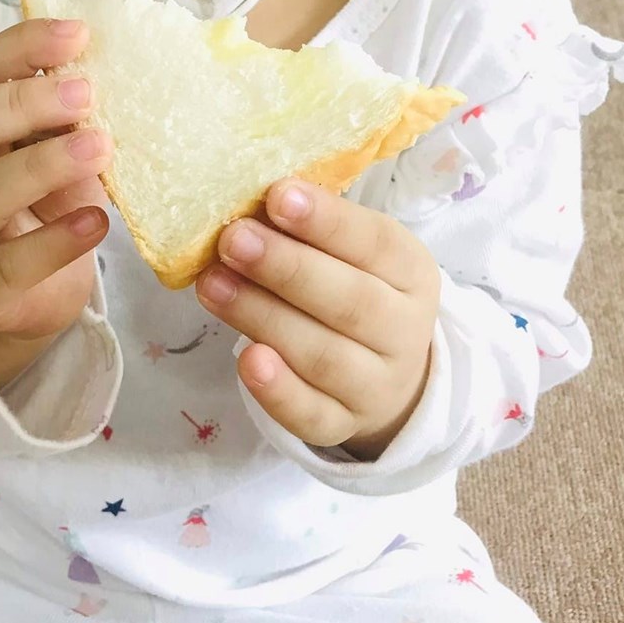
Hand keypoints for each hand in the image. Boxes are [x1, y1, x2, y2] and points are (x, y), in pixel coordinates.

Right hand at [0, 19, 112, 389]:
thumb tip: (112, 65)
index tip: (79, 34)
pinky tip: (95, 223)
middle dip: (23, 103)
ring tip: (100, 149)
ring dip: (43, 166)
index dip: (20, 48)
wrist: (31, 303)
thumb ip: (64, 118)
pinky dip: (54, 241)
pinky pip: (7, 265)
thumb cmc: (43, 212)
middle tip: (87, 93)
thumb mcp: (52, 154)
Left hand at [196, 181, 439, 459]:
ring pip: (323, 356)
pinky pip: (311, 414)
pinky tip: (246, 359)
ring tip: (212, 284)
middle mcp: (404, 330)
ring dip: (263, 317)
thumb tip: (250, 201)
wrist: (386, 372)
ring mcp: (376, 385)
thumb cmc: (354, 288)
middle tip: (233, 239)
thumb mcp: (353, 253)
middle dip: (286, 268)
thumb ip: (313, 231)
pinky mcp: (343, 426)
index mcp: (411, 272)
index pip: (375, 243)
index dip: (327, 221)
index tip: (277, 196)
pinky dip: (278, 391)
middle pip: (350, 302)